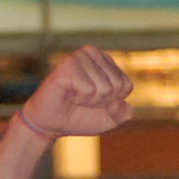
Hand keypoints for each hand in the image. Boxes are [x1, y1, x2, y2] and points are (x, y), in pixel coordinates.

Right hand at [16, 46, 134, 139]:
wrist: (52, 124)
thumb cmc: (79, 117)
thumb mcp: (109, 119)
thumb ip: (124, 113)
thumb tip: (119, 102)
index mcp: (105, 61)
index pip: (126, 85)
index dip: (112, 101)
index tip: (95, 101)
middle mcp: (92, 53)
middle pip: (116, 86)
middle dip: (102, 101)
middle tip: (83, 100)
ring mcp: (79, 57)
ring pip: (104, 87)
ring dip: (90, 100)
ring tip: (75, 97)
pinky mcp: (67, 65)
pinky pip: (89, 88)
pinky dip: (80, 98)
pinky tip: (68, 95)